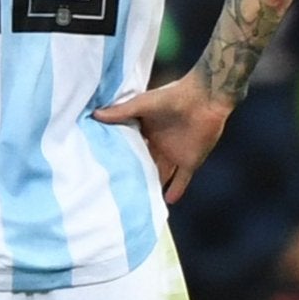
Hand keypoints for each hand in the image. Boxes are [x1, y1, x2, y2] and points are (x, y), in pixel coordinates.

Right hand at [94, 79, 232, 202]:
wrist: (204, 99)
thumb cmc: (172, 97)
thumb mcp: (142, 104)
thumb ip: (120, 112)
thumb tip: (94, 115)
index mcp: (145, 131)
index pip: (129, 147)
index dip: (118, 157)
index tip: (102, 168)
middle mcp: (158, 145)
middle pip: (143, 164)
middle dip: (133, 175)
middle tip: (116, 189)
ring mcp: (174, 154)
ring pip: (160, 174)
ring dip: (151, 186)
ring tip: (136, 202)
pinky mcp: (189, 161)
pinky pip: (181, 180)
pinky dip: (175, 190)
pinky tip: (166, 202)